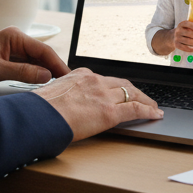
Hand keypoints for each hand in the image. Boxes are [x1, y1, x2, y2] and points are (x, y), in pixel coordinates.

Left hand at [0, 27, 70, 89]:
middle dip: (55, 69)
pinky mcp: (7, 62)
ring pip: (36, 62)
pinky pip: (27, 68)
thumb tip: (46, 75)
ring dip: (46, 73)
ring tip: (60, 86)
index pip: (43, 50)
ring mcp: (12, 51)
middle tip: (69, 84)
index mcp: (14, 36)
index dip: (58, 64)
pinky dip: (35, 76)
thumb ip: (22, 72)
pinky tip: (42, 85)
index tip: (69, 76)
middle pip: (42, 56)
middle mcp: (15, 41)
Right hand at [34, 68, 162, 141]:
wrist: (38, 116)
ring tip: (152, 106)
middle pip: (122, 84)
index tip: (119, 91)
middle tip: (143, 97)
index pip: (104, 79)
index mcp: (80, 76)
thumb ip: (63, 98)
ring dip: (145, 100)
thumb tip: (61, 108)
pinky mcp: (109, 112)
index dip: (115, 87)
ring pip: (132, 94)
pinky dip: (148, 110)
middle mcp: (94, 81)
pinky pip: (135, 109)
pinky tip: (155, 114)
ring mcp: (103, 95)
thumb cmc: (39, 110)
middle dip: (134, 90)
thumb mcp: (51, 96)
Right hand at [173, 20, 192, 52]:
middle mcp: (178, 31)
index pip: (187, 24)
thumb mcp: (187, 26)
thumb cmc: (185, 30)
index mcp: (181, 24)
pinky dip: (192, 49)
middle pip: (188, 33)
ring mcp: (177, 38)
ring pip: (187, 41)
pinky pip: (185, 48)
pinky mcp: (177, 45)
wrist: (173, 36)